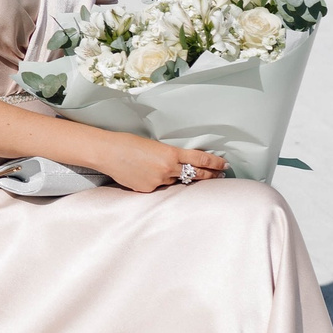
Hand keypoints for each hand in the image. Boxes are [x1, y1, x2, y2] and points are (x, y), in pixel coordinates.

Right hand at [98, 133, 229, 193]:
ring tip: (160, 168)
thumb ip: (170, 156)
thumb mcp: (155, 146)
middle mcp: (168, 169)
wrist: (108, 152)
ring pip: (173, 181)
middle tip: (219, 175)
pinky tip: (142, 172)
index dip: (215, 163)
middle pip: (195, 174)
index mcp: (171, 154)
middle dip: (209, 175)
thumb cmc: (129, 143)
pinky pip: (158, 187)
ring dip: (173, 177)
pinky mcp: (148, 190)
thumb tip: (179, 165)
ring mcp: (158, 181)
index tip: (224, 164)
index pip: (200, 160)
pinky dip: (155, 181)